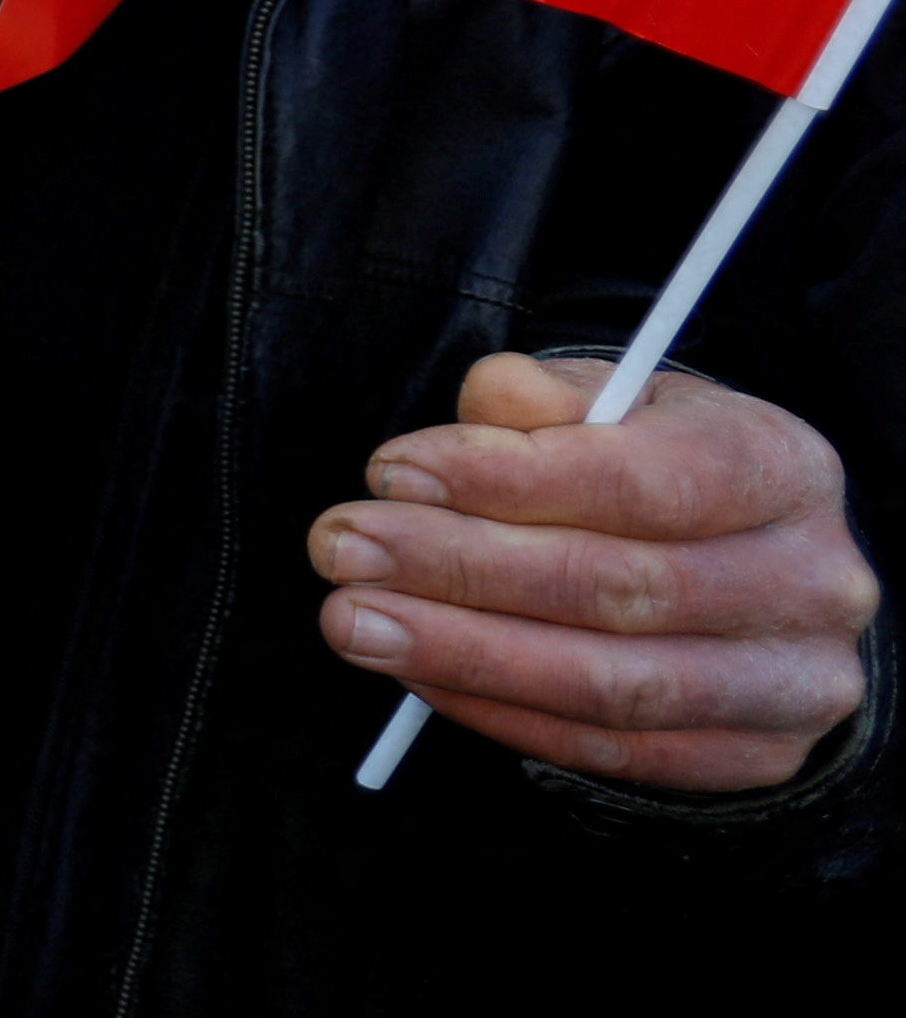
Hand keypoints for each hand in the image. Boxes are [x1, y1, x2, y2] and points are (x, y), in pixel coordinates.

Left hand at [313, 355, 880, 790]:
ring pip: (613, 684)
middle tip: (340, 547)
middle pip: (621, 588)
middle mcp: (813, 582)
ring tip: (353, 620)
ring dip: (464, 654)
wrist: (752, 564)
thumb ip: (546, 397)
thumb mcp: (617, 402)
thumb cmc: (658, 464)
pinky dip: (500, 713)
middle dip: (460, 569)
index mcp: (785, 467)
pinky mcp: (750, 758)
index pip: (646, 481)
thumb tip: (487, 402)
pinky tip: (418, 674)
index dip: (508, 479)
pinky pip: (610, 751)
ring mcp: (793, 684)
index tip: (390, 473)